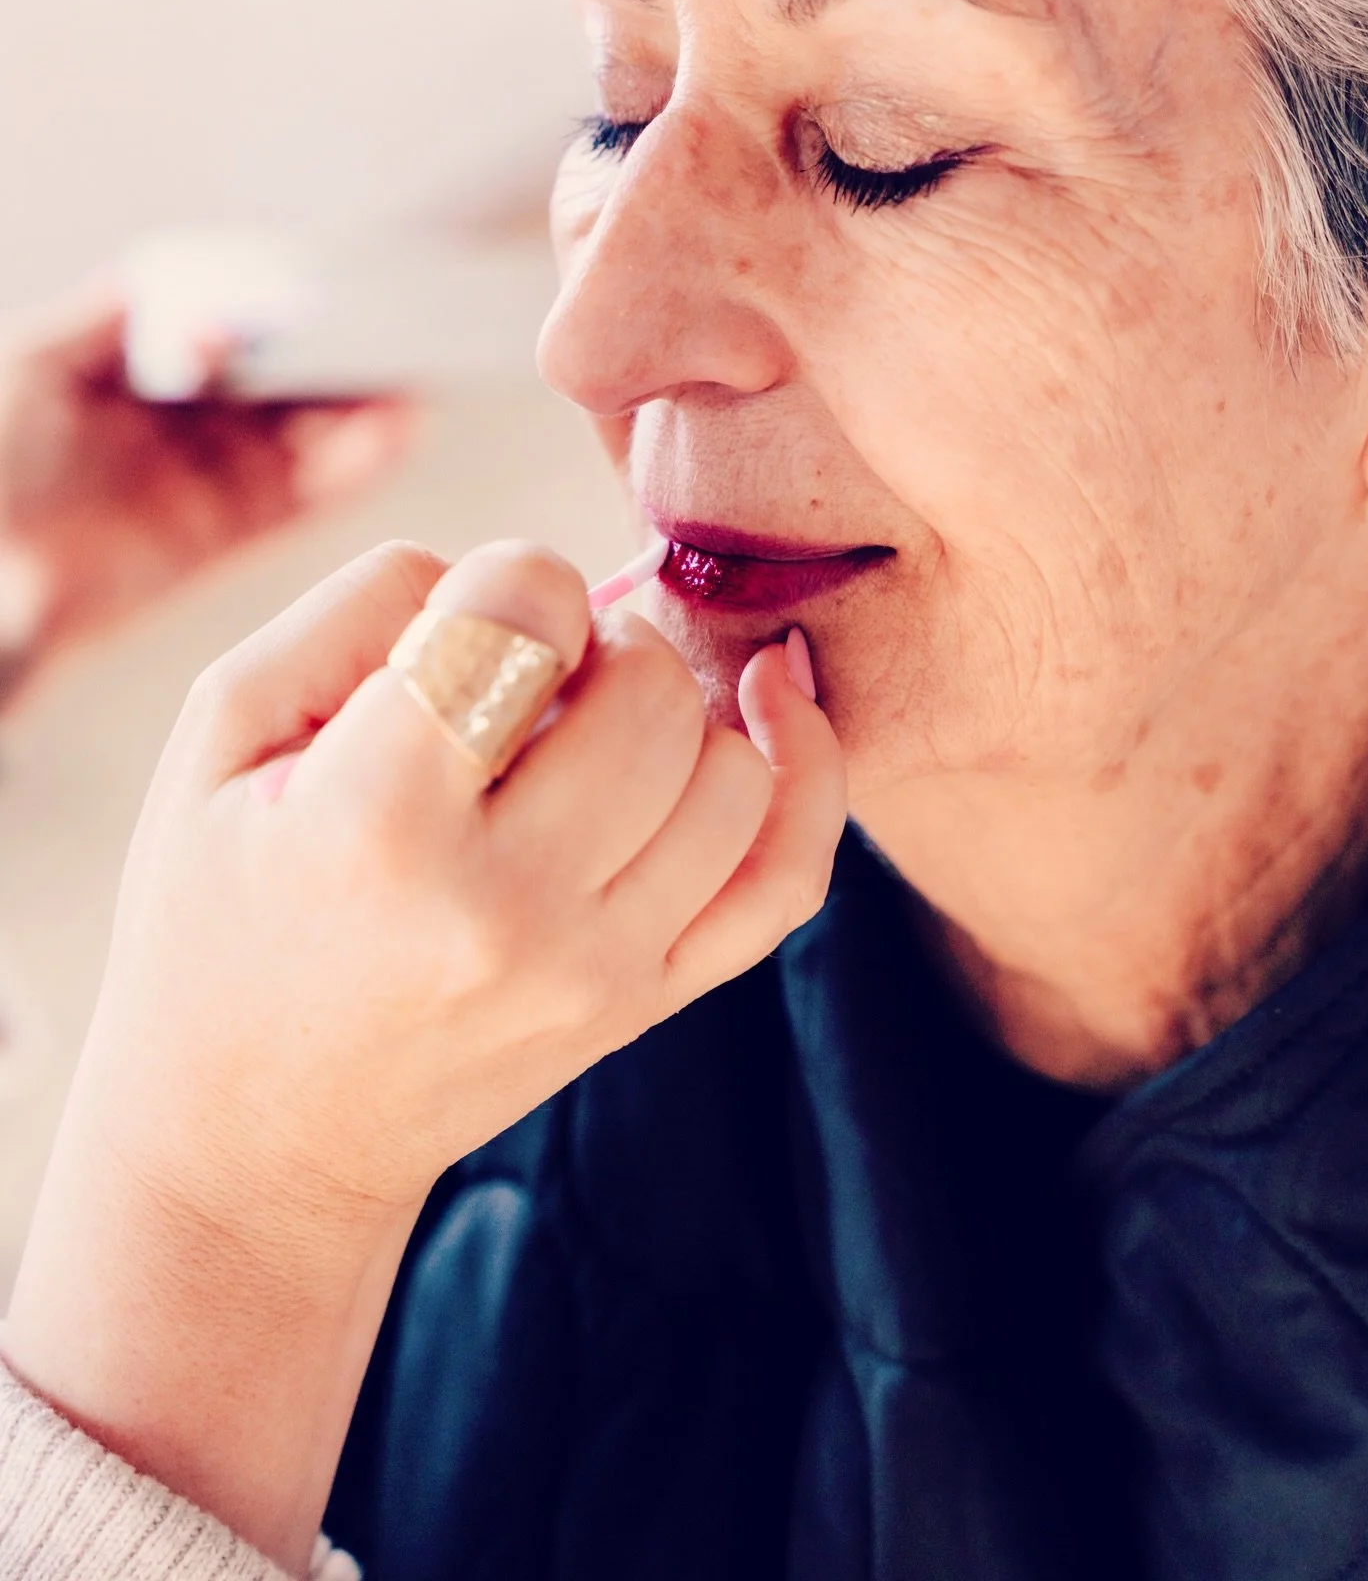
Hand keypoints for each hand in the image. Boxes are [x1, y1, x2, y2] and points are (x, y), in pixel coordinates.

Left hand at [0, 282, 413, 701]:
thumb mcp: (32, 366)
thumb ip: (108, 318)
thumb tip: (176, 278)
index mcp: (147, 377)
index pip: (235, 334)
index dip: (288, 314)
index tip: (340, 291)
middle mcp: (189, 427)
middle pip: (283, 388)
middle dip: (343, 365)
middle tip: (397, 338)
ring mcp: (210, 483)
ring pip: (303, 444)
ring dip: (361, 421)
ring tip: (407, 395)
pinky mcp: (225, 538)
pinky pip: (299, 502)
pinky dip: (348, 475)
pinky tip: (387, 443)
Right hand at [3, 539, 846, 1573]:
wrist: (256, 1136)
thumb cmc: (221, 913)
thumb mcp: (220, 735)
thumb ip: (358, 608)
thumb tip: (511, 570)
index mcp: (375, 824)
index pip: (521, 613)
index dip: (505, 577)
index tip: (471, 619)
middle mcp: (505, 907)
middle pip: (647, 689)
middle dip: (599, 637)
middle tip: (533, 672)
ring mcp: (595, 968)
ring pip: (732, 770)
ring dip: (677, 705)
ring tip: (595, 718)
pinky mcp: (647, 1004)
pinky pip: (787, 877)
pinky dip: (807, 775)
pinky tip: (773, 704)